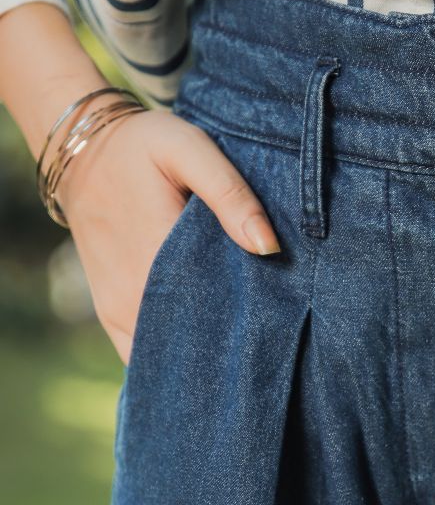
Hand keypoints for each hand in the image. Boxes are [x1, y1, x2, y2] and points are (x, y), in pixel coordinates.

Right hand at [56, 92, 280, 365]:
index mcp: (159, 257)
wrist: (81, 150)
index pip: (217, 314)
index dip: (252, 327)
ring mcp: (118, 310)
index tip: (283, 326)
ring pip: (168, 355)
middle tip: (270, 340)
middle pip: (195, 343)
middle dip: (233, 347)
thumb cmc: (142, 146)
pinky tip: (203, 357)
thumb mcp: (190, 149)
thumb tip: (268, 247)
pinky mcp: (110, 313)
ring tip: (241, 349)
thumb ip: (230, 195)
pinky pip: (141, 354)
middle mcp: (134, 295)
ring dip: (203, 355)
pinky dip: (172, 358)